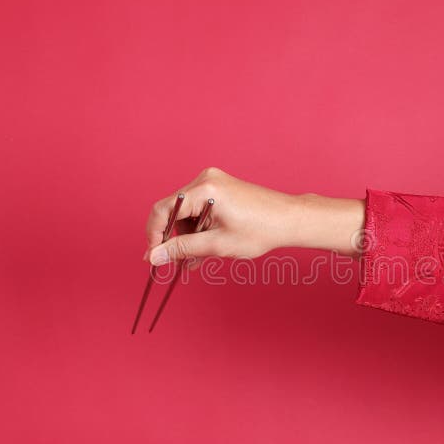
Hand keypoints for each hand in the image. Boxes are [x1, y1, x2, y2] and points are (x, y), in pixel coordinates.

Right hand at [144, 167, 365, 265]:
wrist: (289, 219)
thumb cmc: (261, 230)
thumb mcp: (217, 245)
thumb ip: (182, 249)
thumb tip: (154, 256)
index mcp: (205, 189)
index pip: (163, 210)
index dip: (154, 235)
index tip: (153, 256)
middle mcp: (206, 179)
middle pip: (174, 211)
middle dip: (175, 238)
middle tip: (180, 263)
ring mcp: (213, 182)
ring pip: (186, 213)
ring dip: (189, 236)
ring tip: (199, 258)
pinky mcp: (220, 188)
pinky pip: (198, 209)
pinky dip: (199, 228)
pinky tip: (206, 246)